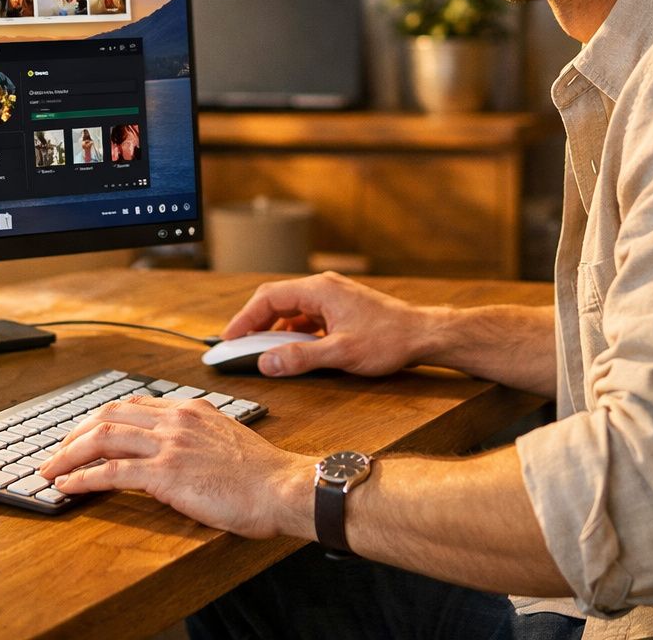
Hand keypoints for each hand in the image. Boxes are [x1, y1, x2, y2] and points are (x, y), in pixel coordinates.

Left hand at [37, 396, 310, 538]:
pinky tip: (67, 486)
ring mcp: (169, 444)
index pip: (132, 404)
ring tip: (49, 469)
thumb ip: (196, 440)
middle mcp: (176, 419)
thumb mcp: (226, 441)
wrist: (284, 488)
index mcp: (190, 409)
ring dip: (68, 453)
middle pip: (108, 414)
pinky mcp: (166, 474)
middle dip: (74, 432)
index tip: (83, 433)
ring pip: (103, 437)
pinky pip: (112, 471)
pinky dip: (83, 477)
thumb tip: (171, 456)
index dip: (100, 419)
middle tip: (56, 451)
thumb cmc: (263, 475)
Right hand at [223, 271, 437, 376]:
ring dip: (273, 329)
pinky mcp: (340, 310)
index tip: (228, 337)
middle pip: (276, 301)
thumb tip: (267, 362)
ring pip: (291, 310)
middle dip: (254, 323)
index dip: (244, 318)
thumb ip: (301, 357)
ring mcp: (332, 298)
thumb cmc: (389, 339)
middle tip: (236, 346)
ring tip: (258, 350)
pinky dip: (291, 332)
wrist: (423, 335)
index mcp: (319, 291)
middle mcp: (323, 289)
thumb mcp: (341, 353)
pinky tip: (290, 349)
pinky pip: (306, 318)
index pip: (269, 298)